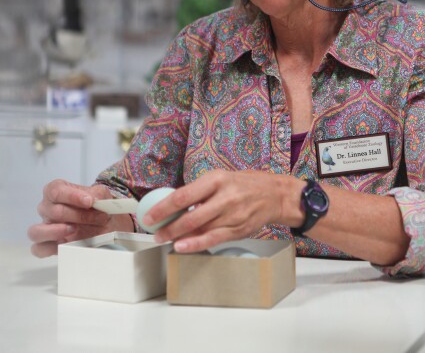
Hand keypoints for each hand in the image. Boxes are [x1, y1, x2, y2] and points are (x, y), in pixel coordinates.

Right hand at [27, 179, 133, 256]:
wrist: (106, 224)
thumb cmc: (98, 207)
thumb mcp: (102, 195)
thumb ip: (98, 194)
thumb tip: (94, 199)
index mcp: (56, 191)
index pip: (55, 190)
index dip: (72, 196)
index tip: (89, 201)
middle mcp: (47, 208)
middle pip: (54, 212)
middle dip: (79, 215)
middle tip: (98, 218)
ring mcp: (45, 228)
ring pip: (36, 231)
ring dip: (57, 231)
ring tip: (74, 229)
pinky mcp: (48, 245)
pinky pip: (39, 249)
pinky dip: (51, 248)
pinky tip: (66, 244)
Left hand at [149, 170, 302, 252]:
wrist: (275, 195)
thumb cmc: (244, 185)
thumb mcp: (221, 178)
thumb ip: (199, 191)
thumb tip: (172, 206)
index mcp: (217, 179)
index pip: (183, 196)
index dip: (163, 208)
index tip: (149, 216)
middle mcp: (224, 197)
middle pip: (189, 216)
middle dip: (167, 227)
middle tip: (154, 233)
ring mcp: (232, 215)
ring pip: (200, 230)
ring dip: (178, 237)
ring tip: (164, 240)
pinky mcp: (238, 230)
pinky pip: (213, 240)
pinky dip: (195, 244)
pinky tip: (182, 247)